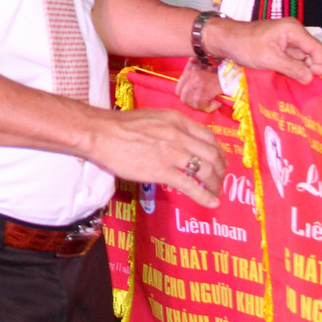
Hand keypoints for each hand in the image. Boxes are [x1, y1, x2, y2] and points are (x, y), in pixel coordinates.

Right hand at [81, 107, 226, 208]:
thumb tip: (184, 142)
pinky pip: (190, 185)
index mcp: (177, 120)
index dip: (219, 152)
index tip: (221, 162)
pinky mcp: (160, 170)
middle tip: (220, 180)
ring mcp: (171, 153)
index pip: (209, 137)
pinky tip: (211, 203)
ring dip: (215, 184)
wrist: (100, 133)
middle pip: (212, 155)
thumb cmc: (121, 126)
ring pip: (205, 170)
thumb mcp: (154, 118)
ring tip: (215, 192)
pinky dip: (205, 196)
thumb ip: (172, 128)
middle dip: (220, 171)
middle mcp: (179, 134)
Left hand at [176, 63, 221, 111]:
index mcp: (191, 71)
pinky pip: (199, 105)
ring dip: (199, 105)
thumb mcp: (206, 69)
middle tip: (202, 102)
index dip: (186, 96)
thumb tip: (189, 75)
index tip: (195, 97)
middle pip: (182, 96)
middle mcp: (192, 75)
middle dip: (192, 102)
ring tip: (209, 103)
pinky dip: (209, 107)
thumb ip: (196, 70)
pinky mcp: (204, 91)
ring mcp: (197, 83)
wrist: (236, 79)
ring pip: (189, 102)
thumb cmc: (223, 76)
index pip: (178, 89)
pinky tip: (217, 103)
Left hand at [201, 16, 321, 83]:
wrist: (226, 40)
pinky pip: (296, 59)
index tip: (315, 81)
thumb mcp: (269, 59)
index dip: (320, 65)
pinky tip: (293, 79)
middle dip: (315, 67)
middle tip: (307, 83)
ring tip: (301, 83)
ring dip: (304, 69)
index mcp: (294, 30)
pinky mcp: (283, 47)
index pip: (318, 49)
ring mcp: (290, 39)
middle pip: (316, 52)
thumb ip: (291, 68)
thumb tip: (311, 78)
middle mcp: (295, 32)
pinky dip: (296, 68)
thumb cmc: (245, 46)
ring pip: (306, 57)